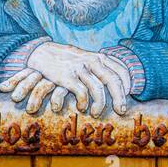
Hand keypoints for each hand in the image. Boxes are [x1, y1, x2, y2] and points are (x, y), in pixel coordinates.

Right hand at [3, 42, 131, 116]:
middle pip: (113, 81)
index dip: (128, 86)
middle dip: (120, 98)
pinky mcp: (66, 76)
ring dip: (100, 105)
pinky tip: (81, 107)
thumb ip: (99, 66)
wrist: (40, 52)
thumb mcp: (85, 57)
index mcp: (99, 57)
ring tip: (96, 114)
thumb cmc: (65, 59)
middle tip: (121, 111)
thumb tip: (116, 81)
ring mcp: (79, 68)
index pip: (121, 71)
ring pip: (98, 89)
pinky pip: (81, 92)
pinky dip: (83, 102)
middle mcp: (91, 61)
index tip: (127, 96)